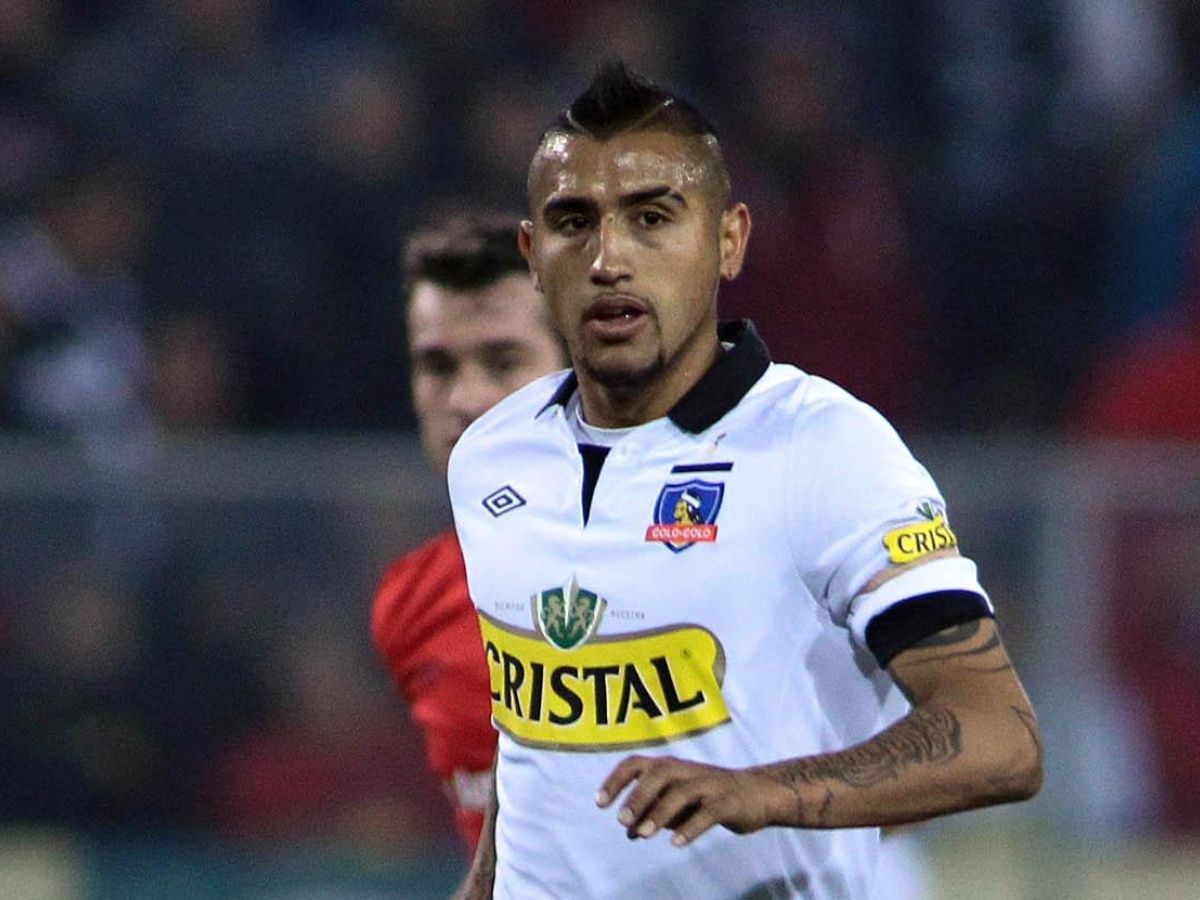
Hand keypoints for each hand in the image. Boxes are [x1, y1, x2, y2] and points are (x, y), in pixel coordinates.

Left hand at [596, 755, 790, 846]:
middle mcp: (687, 770)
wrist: (758, 794)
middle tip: (622, 820)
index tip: (600, 803)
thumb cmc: (710, 797)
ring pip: (681, 792)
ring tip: (642, 834)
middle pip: (658, 773)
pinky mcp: (727, 802)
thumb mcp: (679, 804)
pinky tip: (675, 843)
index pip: (637, 763)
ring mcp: (709, 784)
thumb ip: (654, 812)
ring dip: (659, 812)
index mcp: (671, 767)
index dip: (616, 780)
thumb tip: (627, 830)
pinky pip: (707, 813)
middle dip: (638, 796)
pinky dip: (690, 827)